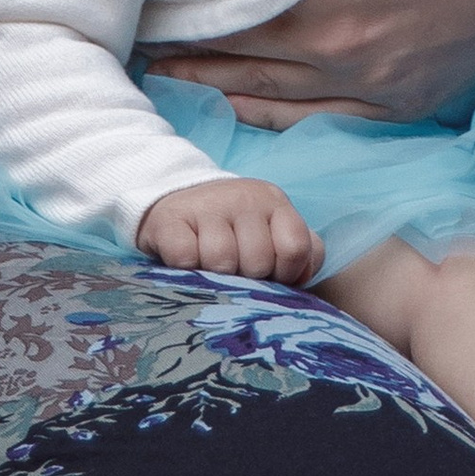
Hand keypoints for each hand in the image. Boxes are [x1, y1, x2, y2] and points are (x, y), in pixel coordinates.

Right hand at [137, 177, 321, 283]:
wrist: (177, 199)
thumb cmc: (233, 229)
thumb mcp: (272, 232)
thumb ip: (302, 252)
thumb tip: (304, 275)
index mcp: (273, 202)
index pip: (295, 247)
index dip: (286, 274)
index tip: (271, 276)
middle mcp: (244, 197)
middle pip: (258, 261)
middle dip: (248, 278)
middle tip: (236, 271)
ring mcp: (207, 205)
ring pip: (222, 261)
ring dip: (215, 276)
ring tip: (210, 267)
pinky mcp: (170, 219)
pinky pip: (185, 258)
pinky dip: (185, 269)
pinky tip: (186, 262)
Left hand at [143, 0, 474, 125]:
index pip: (226, 3)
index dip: (180, 2)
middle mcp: (335, 41)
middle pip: (234, 54)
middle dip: (182, 48)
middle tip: (137, 42)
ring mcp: (367, 78)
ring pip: (265, 95)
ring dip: (212, 85)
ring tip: (166, 78)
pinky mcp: (398, 101)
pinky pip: (316, 118)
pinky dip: (267, 113)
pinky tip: (234, 107)